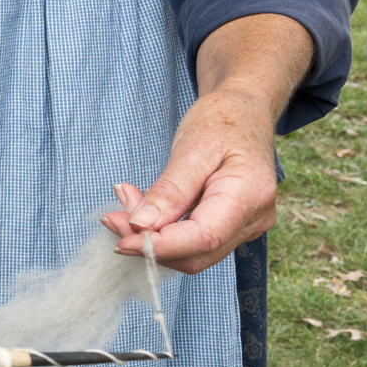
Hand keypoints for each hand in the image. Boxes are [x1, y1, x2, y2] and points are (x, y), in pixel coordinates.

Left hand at [101, 14, 314, 274]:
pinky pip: (194, 241)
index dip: (161, 246)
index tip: (122, 239)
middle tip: (112, 216)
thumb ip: (170, 190)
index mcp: (250, 195)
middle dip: (150, 243)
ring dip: (153, 237)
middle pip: (197, 254)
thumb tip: (142, 225)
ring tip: (125, 202)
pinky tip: (141, 208)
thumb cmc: (222, 121)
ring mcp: (245, 227)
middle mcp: (254, 219)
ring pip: (193, 253)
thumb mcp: (193, 146)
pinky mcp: (231, 228)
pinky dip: (164, 231)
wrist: (245, 112)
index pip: (204, 238)